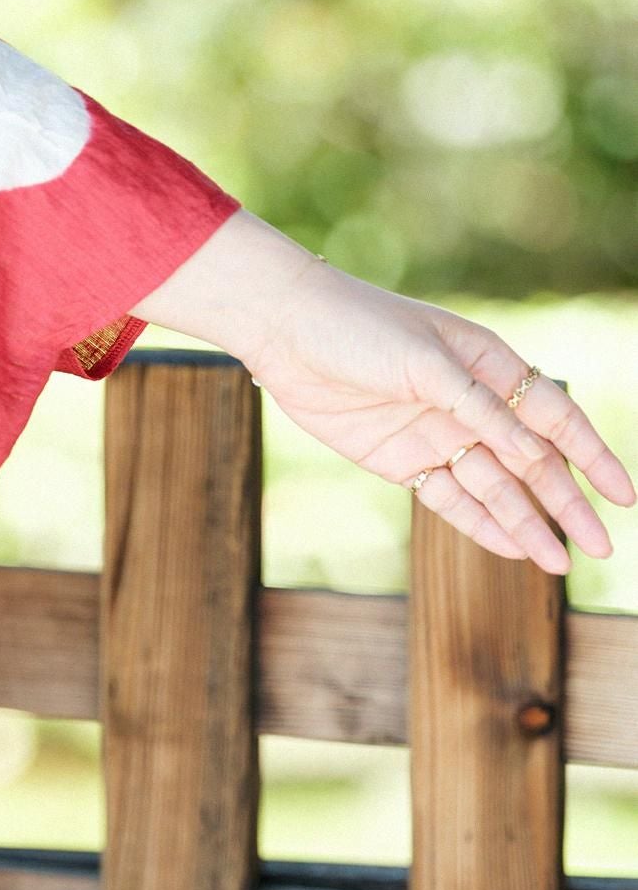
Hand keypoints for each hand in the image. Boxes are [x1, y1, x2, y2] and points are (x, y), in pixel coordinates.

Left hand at [244, 256, 634, 574]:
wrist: (285, 331)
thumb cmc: (359, 326)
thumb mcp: (424, 361)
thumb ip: (479, 407)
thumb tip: (536, 456)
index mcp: (489, 364)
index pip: (555, 418)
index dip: (593, 458)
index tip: (623, 498)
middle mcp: (470, 403)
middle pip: (531, 463)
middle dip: (566, 504)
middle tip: (599, 547)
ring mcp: (437, 434)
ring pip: (495, 488)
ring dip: (527, 524)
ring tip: (559, 563)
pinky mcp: (401, 460)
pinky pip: (451, 498)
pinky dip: (481, 524)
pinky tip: (512, 547)